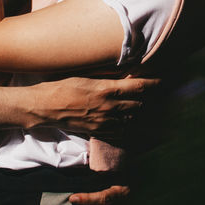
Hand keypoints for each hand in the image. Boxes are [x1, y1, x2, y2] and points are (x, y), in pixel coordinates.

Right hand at [26, 76, 157, 131]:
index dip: (152, 84)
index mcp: (107, 88)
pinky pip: (117, 131)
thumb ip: (105, 76)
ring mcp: (103, 120)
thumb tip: (121, 73)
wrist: (44, 106)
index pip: (138, 87)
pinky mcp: (96, 131)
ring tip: (130, 108)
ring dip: (131, 114)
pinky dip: (121, 126)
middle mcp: (109, 106)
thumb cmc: (61, 85)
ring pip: (129, 120)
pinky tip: (118, 120)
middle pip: (137, 105)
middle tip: (142, 95)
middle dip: (141, 100)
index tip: (160, 82)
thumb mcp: (85, 75)